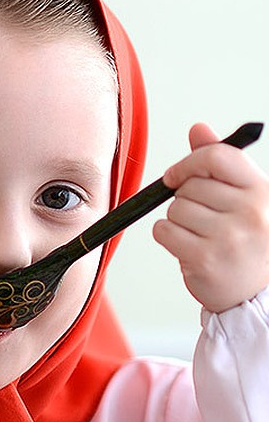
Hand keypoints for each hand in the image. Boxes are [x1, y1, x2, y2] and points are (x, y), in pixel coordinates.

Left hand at [156, 122, 268, 312]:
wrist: (256, 293)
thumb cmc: (248, 240)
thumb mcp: (245, 197)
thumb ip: (221, 163)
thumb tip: (198, 129)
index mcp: (261, 190)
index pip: (217, 157)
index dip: (189, 163)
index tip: (177, 176)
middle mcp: (249, 211)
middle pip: (188, 186)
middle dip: (184, 200)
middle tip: (204, 219)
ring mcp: (228, 236)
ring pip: (174, 210)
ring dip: (177, 221)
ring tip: (200, 235)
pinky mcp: (205, 259)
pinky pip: (163, 231)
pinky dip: (168, 237)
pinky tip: (188, 247)